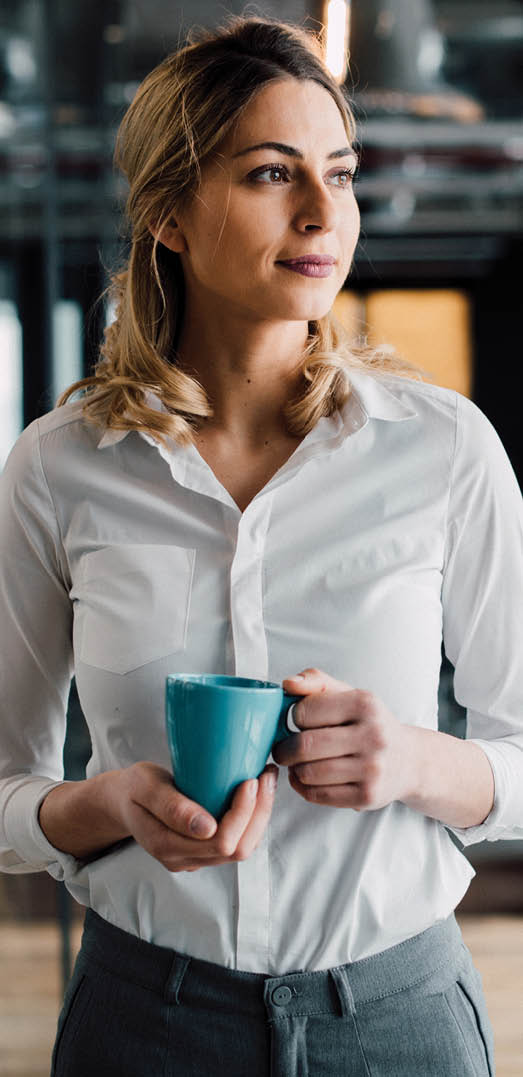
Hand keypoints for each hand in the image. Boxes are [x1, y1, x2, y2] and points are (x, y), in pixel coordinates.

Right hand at [106, 761, 277, 872]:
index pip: (219, 842)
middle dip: (258, 812)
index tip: (250, 780)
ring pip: (241, 848)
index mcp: (167, 845)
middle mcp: (184, 859)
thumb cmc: (134, 789)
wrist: (123, 801)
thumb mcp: (146, 786)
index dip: (241, 814)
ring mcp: (195, 858)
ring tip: (266, 779)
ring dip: (259, 815)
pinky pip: (237, 841)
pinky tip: (256, 792)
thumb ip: (172, 806)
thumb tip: (207, 828)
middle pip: (236, 849)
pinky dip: (252, 818)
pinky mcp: (204, 851)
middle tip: (266, 774)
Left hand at [272, 668, 412, 810]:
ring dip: (294, 769)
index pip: (305, 711)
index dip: (293, 718)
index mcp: (365, 704)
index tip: (296, 722)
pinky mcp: (367, 796)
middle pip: (304, 745)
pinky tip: (308, 778)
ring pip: (308, 773)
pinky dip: (303, 787)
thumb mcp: (350, 694)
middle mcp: (372, 735)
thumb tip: (288, 684)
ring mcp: (372, 768)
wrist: (408, 760)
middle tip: (283, 749)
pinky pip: (318, 795)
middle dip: (284, 749)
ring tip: (297, 764)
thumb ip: (317, 682)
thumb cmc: (369, 724)